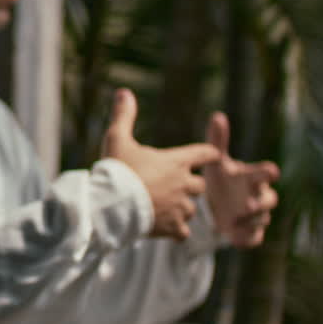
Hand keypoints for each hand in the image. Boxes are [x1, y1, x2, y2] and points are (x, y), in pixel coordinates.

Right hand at [101, 89, 219, 240]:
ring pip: (191, 209)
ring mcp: (180, 207)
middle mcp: (184, 184)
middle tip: (175, 186)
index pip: (205, 153)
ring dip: (182, 208)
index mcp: (176, 161)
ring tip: (166, 208)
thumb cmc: (116, 169)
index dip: (208, 153)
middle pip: (200, 185)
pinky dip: (176, 231)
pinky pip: (183, 232)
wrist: (112, 204)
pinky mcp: (173, 227)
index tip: (210, 154)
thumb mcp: (117, 138)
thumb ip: (123, 116)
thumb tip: (123, 91)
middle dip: (190, 186)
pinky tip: (167, 230)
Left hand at [202, 112, 279, 247]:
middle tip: (249, 205)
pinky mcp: (249, 232)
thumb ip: (217, 140)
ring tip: (236, 219)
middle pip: (270, 200)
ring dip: (251, 221)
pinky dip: (248, 238)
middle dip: (261, 203)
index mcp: (253, 178)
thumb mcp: (218, 162)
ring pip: (262, 220)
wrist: (217, 204)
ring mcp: (256, 216)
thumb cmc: (222, 179)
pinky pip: (254, 238)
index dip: (268, 172)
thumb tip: (217, 115)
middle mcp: (259, 196)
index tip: (271, 169)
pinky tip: (236, 238)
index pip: (265, 173)